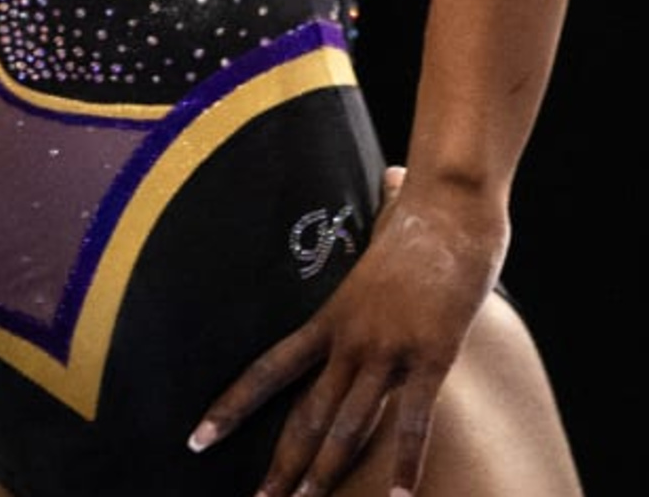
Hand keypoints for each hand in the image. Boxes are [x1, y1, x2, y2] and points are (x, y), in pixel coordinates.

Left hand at [193, 167, 499, 496]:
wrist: (452, 202)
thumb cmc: (425, 217)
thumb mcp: (388, 228)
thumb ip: (383, 219)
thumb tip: (395, 180)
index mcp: (329, 317)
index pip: (267, 370)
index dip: (231, 407)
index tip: (196, 439)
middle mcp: (349, 337)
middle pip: (305, 413)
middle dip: (283, 464)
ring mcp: (388, 347)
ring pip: (349, 423)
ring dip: (328, 472)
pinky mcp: (432, 354)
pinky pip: (414, 417)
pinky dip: (408, 460)